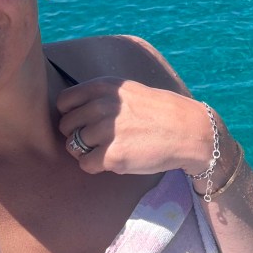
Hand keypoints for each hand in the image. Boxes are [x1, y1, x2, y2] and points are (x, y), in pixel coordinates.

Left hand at [56, 78, 218, 175]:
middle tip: (98, 140)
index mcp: (104, 86)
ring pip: (73, 146)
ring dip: (86, 151)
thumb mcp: (127, 91)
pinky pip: (86, 164)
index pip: (64, 102)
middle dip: (77, 135)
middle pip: (65, 126)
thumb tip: (71, 112)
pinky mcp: (113, 156)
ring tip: (107, 149)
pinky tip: (113, 160)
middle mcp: (103, 105)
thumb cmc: (157, 112)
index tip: (85, 122)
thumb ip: (101, 97)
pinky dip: (95, 166)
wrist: (188, 131)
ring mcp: (107, 131)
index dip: (71, 115)